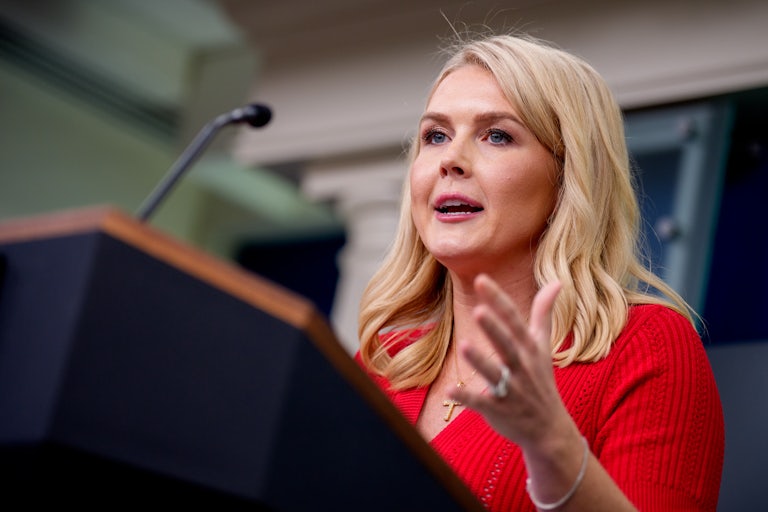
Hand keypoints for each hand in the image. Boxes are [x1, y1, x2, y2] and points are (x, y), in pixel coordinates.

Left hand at [449, 274, 569, 448]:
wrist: (550, 430)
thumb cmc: (541, 381)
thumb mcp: (544, 346)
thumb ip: (544, 313)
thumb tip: (556, 282)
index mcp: (529, 349)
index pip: (514, 320)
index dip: (498, 300)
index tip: (481, 279)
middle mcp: (521, 367)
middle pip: (507, 345)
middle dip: (494, 329)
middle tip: (479, 310)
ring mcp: (511, 390)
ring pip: (494, 374)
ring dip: (480, 361)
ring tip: (463, 345)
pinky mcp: (498, 411)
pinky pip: (481, 403)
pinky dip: (466, 398)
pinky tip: (449, 390)